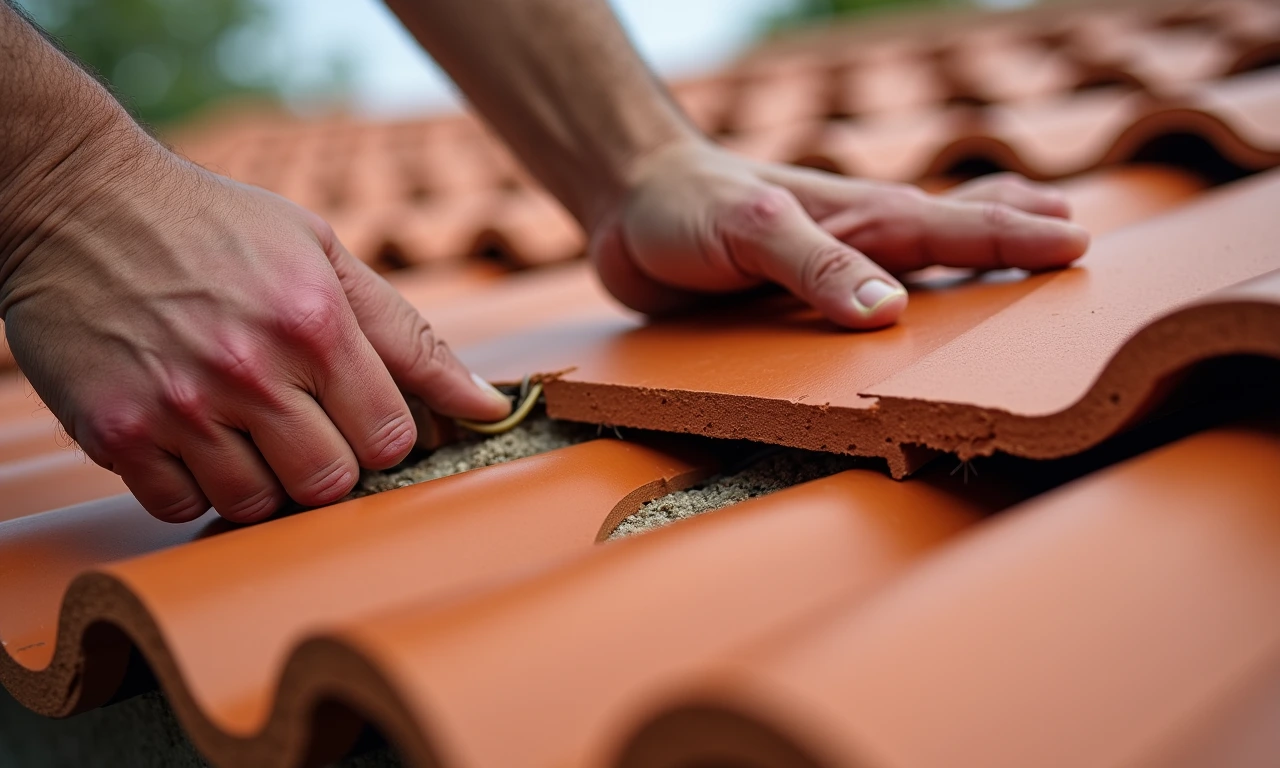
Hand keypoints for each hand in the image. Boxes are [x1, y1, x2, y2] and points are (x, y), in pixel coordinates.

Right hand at [0, 130, 510, 523]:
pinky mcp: (116, 432)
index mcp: (313, 321)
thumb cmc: (217, 226)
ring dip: (263, 476)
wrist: (77, 201)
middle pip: (330, 482)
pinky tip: (194, 433)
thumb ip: (407, 337)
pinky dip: (197, 484)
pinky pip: (184, 506)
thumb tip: (488, 404)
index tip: (363, 417)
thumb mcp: (323, 254)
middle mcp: (249, 369)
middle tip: (303, 421)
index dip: (385, 436)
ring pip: (258, 504)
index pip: (390, 437)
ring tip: (245, 421)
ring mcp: (178, 406)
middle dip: (331, 462)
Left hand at [590, 140, 1089, 327]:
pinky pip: (862, 312)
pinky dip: (902, 313)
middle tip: (1078, 241)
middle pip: (953, 239)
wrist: (628, 205)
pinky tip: (910, 326)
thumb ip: (816, 265)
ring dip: (969, 267)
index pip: (956, 228)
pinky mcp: (796, 302)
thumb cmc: (688, 206)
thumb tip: (892, 311)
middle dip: (1014, 238)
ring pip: (917, 270)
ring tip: (1020, 263)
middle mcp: (857, 245)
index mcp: (860, 220)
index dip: (1017, 238)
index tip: (1079, 246)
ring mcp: (830, 271)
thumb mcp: (750, 228)